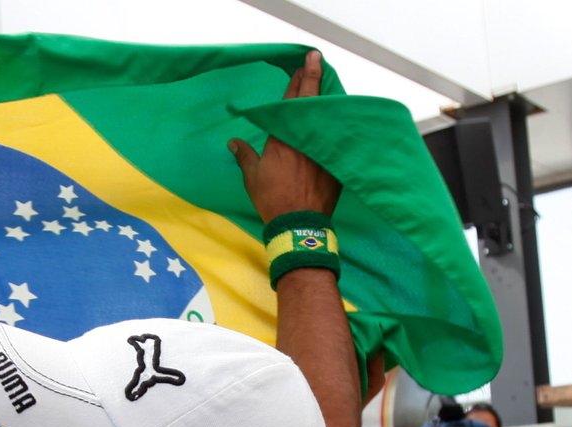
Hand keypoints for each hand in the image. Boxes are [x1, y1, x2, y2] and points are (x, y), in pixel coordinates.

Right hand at [227, 50, 341, 225]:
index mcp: (282, 138)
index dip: (296, 81)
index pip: (290, 102)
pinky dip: (335, 123)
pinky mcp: (335, 160)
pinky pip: (336, 134)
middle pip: (310, 100)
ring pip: (326, 114)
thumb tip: (233, 142)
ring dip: (325, 97)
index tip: (302, 65)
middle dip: (313, 76)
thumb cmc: (273, 199)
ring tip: (327, 82)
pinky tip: (337, 115)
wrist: (299, 222)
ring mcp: (322, 147)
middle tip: (315, 59)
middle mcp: (305, 137)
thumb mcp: (253, 177)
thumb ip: (245, 156)